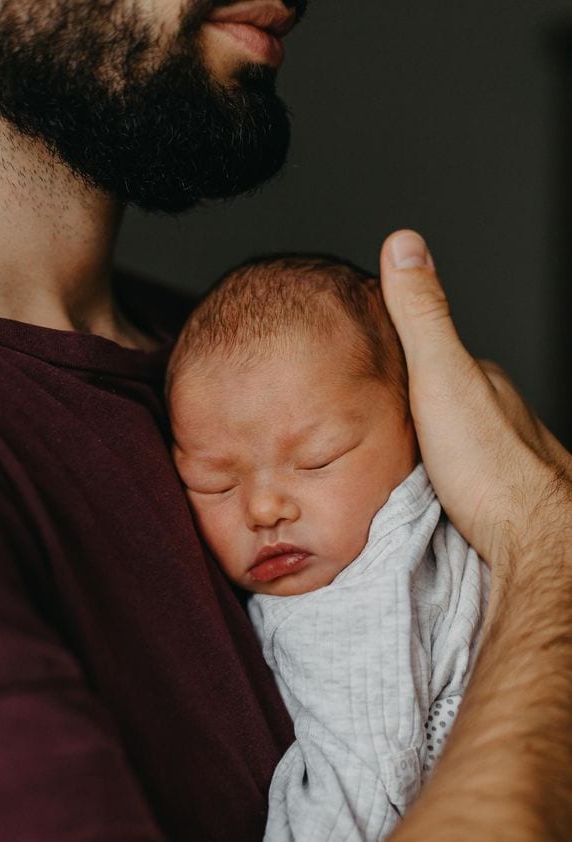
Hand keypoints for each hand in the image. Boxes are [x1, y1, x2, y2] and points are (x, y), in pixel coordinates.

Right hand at [380, 230, 571, 566]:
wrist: (529, 543)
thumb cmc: (490, 468)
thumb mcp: (441, 377)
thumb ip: (421, 317)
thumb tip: (405, 244)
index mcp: (483, 382)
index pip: (435, 355)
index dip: (400, 355)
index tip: (366, 359)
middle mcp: (498, 416)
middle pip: (444, 402)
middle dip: (411, 406)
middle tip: (369, 416)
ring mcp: (500, 459)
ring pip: (453, 443)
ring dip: (424, 448)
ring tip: (388, 457)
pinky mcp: (494, 501)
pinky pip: (458, 481)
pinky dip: (436, 480)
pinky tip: (421, 493)